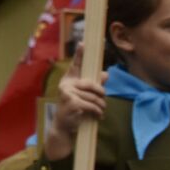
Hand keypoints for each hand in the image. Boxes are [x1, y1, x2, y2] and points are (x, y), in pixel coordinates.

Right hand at [44, 45, 106, 161]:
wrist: (64, 127)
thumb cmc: (75, 110)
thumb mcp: (85, 97)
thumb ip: (95, 86)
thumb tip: (106, 74)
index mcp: (69, 80)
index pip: (76, 65)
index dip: (80, 54)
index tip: (84, 42)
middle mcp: (66, 84)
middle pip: (92, 85)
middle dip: (101, 94)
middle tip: (103, 102)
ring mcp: (67, 93)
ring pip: (94, 97)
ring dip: (101, 106)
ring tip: (100, 112)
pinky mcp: (72, 103)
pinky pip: (92, 105)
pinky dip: (98, 112)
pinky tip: (97, 116)